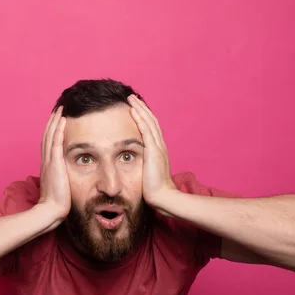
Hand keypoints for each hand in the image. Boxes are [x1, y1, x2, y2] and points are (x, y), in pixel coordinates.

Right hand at [38, 106, 70, 225]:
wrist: (51, 211)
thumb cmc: (57, 202)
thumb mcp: (60, 186)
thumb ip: (62, 178)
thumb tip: (68, 177)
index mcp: (48, 165)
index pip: (49, 143)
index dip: (52, 130)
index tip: (58, 120)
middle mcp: (46, 160)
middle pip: (47, 135)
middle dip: (52, 121)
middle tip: (58, 108)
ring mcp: (49, 161)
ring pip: (50, 135)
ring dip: (55, 121)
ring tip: (60, 109)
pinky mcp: (54, 164)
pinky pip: (56, 142)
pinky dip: (58, 130)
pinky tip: (63, 120)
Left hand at [128, 95, 176, 209]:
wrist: (163, 197)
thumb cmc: (153, 189)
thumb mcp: (147, 172)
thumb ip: (142, 163)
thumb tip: (131, 160)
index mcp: (159, 149)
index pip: (151, 127)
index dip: (143, 116)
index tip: (135, 107)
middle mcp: (160, 145)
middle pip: (151, 120)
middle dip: (141, 108)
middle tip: (132, 97)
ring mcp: (158, 147)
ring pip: (149, 122)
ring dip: (140, 109)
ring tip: (131, 99)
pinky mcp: (154, 151)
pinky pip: (146, 131)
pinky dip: (140, 119)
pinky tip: (133, 111)